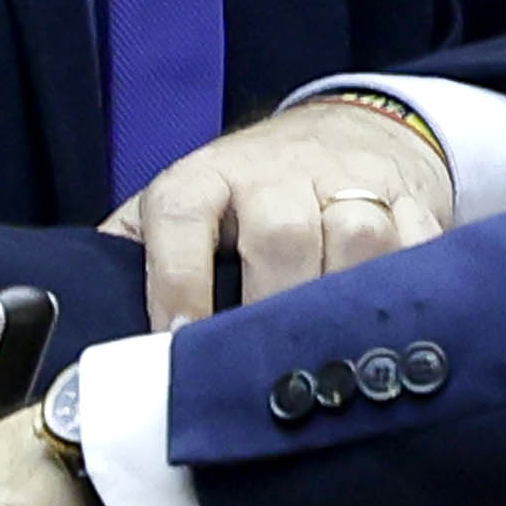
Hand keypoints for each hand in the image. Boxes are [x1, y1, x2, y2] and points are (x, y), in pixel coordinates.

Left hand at [105, 95, 455, 328]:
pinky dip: (409, 293)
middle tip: (263, 372)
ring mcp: (352, 185)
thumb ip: (132, 258)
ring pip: (359, 239)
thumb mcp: (179, 208)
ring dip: (345, 303)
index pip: (182, 218)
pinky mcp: (411, 203)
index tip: (178, 345)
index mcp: (206, 177)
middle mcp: (278, 175)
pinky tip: (390, 335)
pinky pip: (419, 249)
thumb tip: (87, 335)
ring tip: (329, 361)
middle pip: (282, 233)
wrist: (347, 133)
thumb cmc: (244, 196)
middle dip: (273, 306)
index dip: (177, 284)